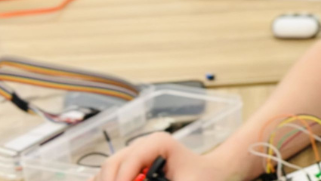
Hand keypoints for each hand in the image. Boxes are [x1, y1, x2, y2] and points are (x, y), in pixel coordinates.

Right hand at [92, 132, 239, 180]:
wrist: (213, 173)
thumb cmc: (204, 176)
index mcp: (157, 143)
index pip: (129, 161)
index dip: (121, 180)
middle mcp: (142, 145)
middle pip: (112, 165)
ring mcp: (134, 154)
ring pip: (108, 170)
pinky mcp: (131, 166)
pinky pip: (111, 175)